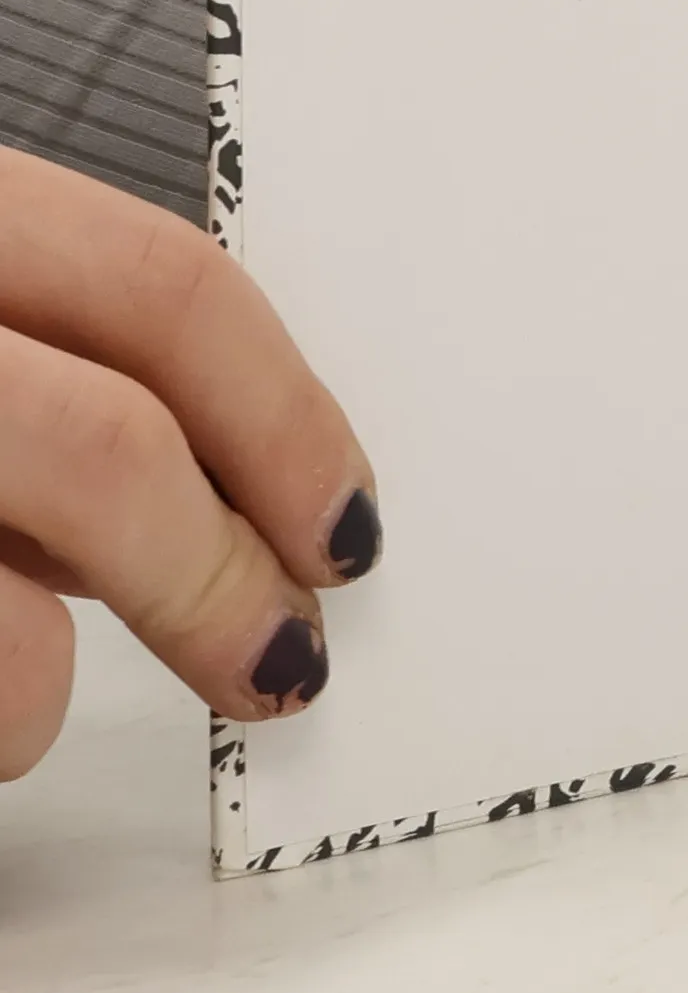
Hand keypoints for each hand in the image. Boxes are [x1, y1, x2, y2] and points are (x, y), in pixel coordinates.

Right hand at [0, 151, 377, 778]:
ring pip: (15, 593)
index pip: (164, 286)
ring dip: (49, 676)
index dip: (287, 421)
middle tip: (285, 655)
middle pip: (109, 438)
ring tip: (30, 707)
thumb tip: (227, 508)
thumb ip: (79, 393)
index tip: (349, 525)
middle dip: (218, 567)